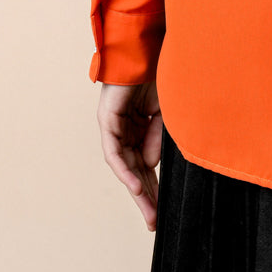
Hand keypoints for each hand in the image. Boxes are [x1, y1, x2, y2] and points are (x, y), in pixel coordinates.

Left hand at [96, 80, 162, 229]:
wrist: (145, 50)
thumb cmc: (156, 76)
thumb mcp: (164, 114)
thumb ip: (158, 139)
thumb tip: (151, 164)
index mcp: (139, 130)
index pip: (146, 166)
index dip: (154, 188)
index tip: (162, 210)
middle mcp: (125, 133)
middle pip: (135, 172)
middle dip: (146, 198)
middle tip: (154, 221)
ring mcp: (114, 128)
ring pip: (125, 167)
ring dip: (137, 190)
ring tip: (149, 212)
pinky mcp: (107, 122)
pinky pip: (116, 153)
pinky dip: (125, 170)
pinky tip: (136, 187)